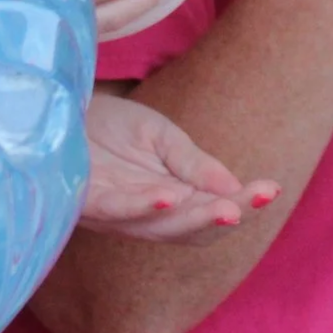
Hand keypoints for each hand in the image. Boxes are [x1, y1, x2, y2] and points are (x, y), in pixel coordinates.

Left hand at [79, 92, 279, 243]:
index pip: (211, 210)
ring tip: (226, 209)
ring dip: (193, 218)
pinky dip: (144, 205)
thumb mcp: (162, 137)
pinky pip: (117, 209)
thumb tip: (235, 189)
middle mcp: (144, 213)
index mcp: (170, 199)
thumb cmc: (111, 126)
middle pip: (189, 227)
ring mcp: (115, 211)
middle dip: (222, 216)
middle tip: (249, 204)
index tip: (270, 189)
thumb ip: (194, 165)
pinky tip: (167, 196)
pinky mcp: (86, 201)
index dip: (241, 204)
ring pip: (159, 226)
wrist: (61, 105)